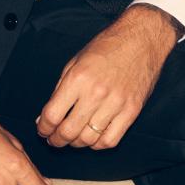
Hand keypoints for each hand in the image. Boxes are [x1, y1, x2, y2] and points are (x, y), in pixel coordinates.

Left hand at [36, 5, 178, 151]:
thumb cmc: (108, 47)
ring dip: (76, 144)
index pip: (52, 115)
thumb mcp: (76, 61)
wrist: (142, 39)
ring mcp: (116, 103)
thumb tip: (45, 116)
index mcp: (79, 78)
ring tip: (72, 138)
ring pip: (88, 139)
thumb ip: (60, 89)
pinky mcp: (132, 111)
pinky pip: (110, 140)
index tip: (42, 129)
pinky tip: (93, 136)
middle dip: (56, 140)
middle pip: (68, 131)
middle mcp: (96, 93)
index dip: (43, 127)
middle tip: (54, 139)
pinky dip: (98, 144)